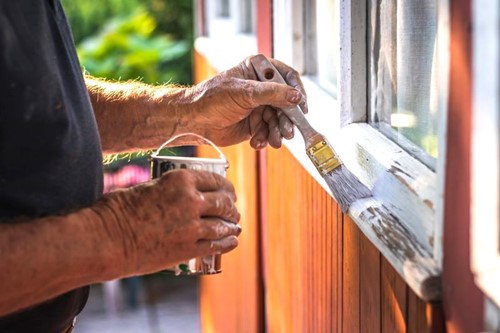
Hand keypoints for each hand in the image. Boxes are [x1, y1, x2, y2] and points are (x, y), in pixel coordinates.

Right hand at [91, 169, 240, 275]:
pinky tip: (233, 240)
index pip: (215, 180)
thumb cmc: (119, 210)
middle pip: (223, 203)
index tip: (229, 191)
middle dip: (231, 206)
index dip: (226, 187)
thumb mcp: (149, 187)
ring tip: (234, 226)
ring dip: (232, 225)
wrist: (107, 240)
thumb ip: (171, 189)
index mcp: (181, 180)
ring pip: (223, 225)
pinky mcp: (188, 249)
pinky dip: (228, 242)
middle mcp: (191, 201)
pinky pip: (216, 245)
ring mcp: (192, 227)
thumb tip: (183, 193)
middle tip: (232, 210)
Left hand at [187, 54, 307, 148]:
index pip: (287, 77)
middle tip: (288, 132)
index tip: (301, 106)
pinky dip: (265, 139)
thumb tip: (296, 96)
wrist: (194, 121)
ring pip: (279, 120)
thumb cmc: (212, 99)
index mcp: (258, 70)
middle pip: (286, 102)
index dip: (297, 91)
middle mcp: (262, 88)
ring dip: (277, 132)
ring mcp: (259, 106)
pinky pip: (268, 132)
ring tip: (273, 141)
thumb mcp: (244, 92)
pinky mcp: (255, 124)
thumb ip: (272, 94)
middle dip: (287, 119)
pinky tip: (256, 142)